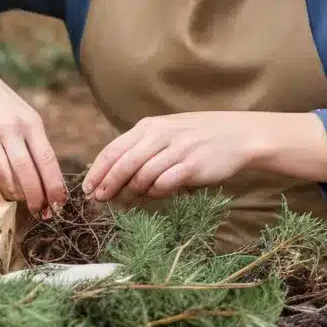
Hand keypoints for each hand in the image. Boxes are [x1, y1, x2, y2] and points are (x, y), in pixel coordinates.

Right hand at [0, 62, 66, 215]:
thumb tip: (48, 179)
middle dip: (36, 197)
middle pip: (27, 172)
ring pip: (5, 176)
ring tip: (19, 198)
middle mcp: (10, 128)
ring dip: (14, 193)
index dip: (54, 184)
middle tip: (40, 212)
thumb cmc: (1, 105)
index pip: (47, 158)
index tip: (60, 203)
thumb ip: (35, 142)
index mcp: (30, 122)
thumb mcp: (24, 115)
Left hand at [81, 111, 272, 201]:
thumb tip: (114, 175)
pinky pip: (165, 183)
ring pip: (142, 175)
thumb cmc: (198, 137)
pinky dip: (155, 192)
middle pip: (123, 164)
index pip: (113, 149)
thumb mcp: (167, 133)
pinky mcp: (192, 165)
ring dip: (131, 191)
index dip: (97, 171)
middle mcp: (160, 135)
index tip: (87, 188)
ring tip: (127, 200)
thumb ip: (143, 149)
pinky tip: (155, 194)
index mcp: (150, 126)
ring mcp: (177, 149)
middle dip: (107, 185)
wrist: (239, 135)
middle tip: (99, 200)